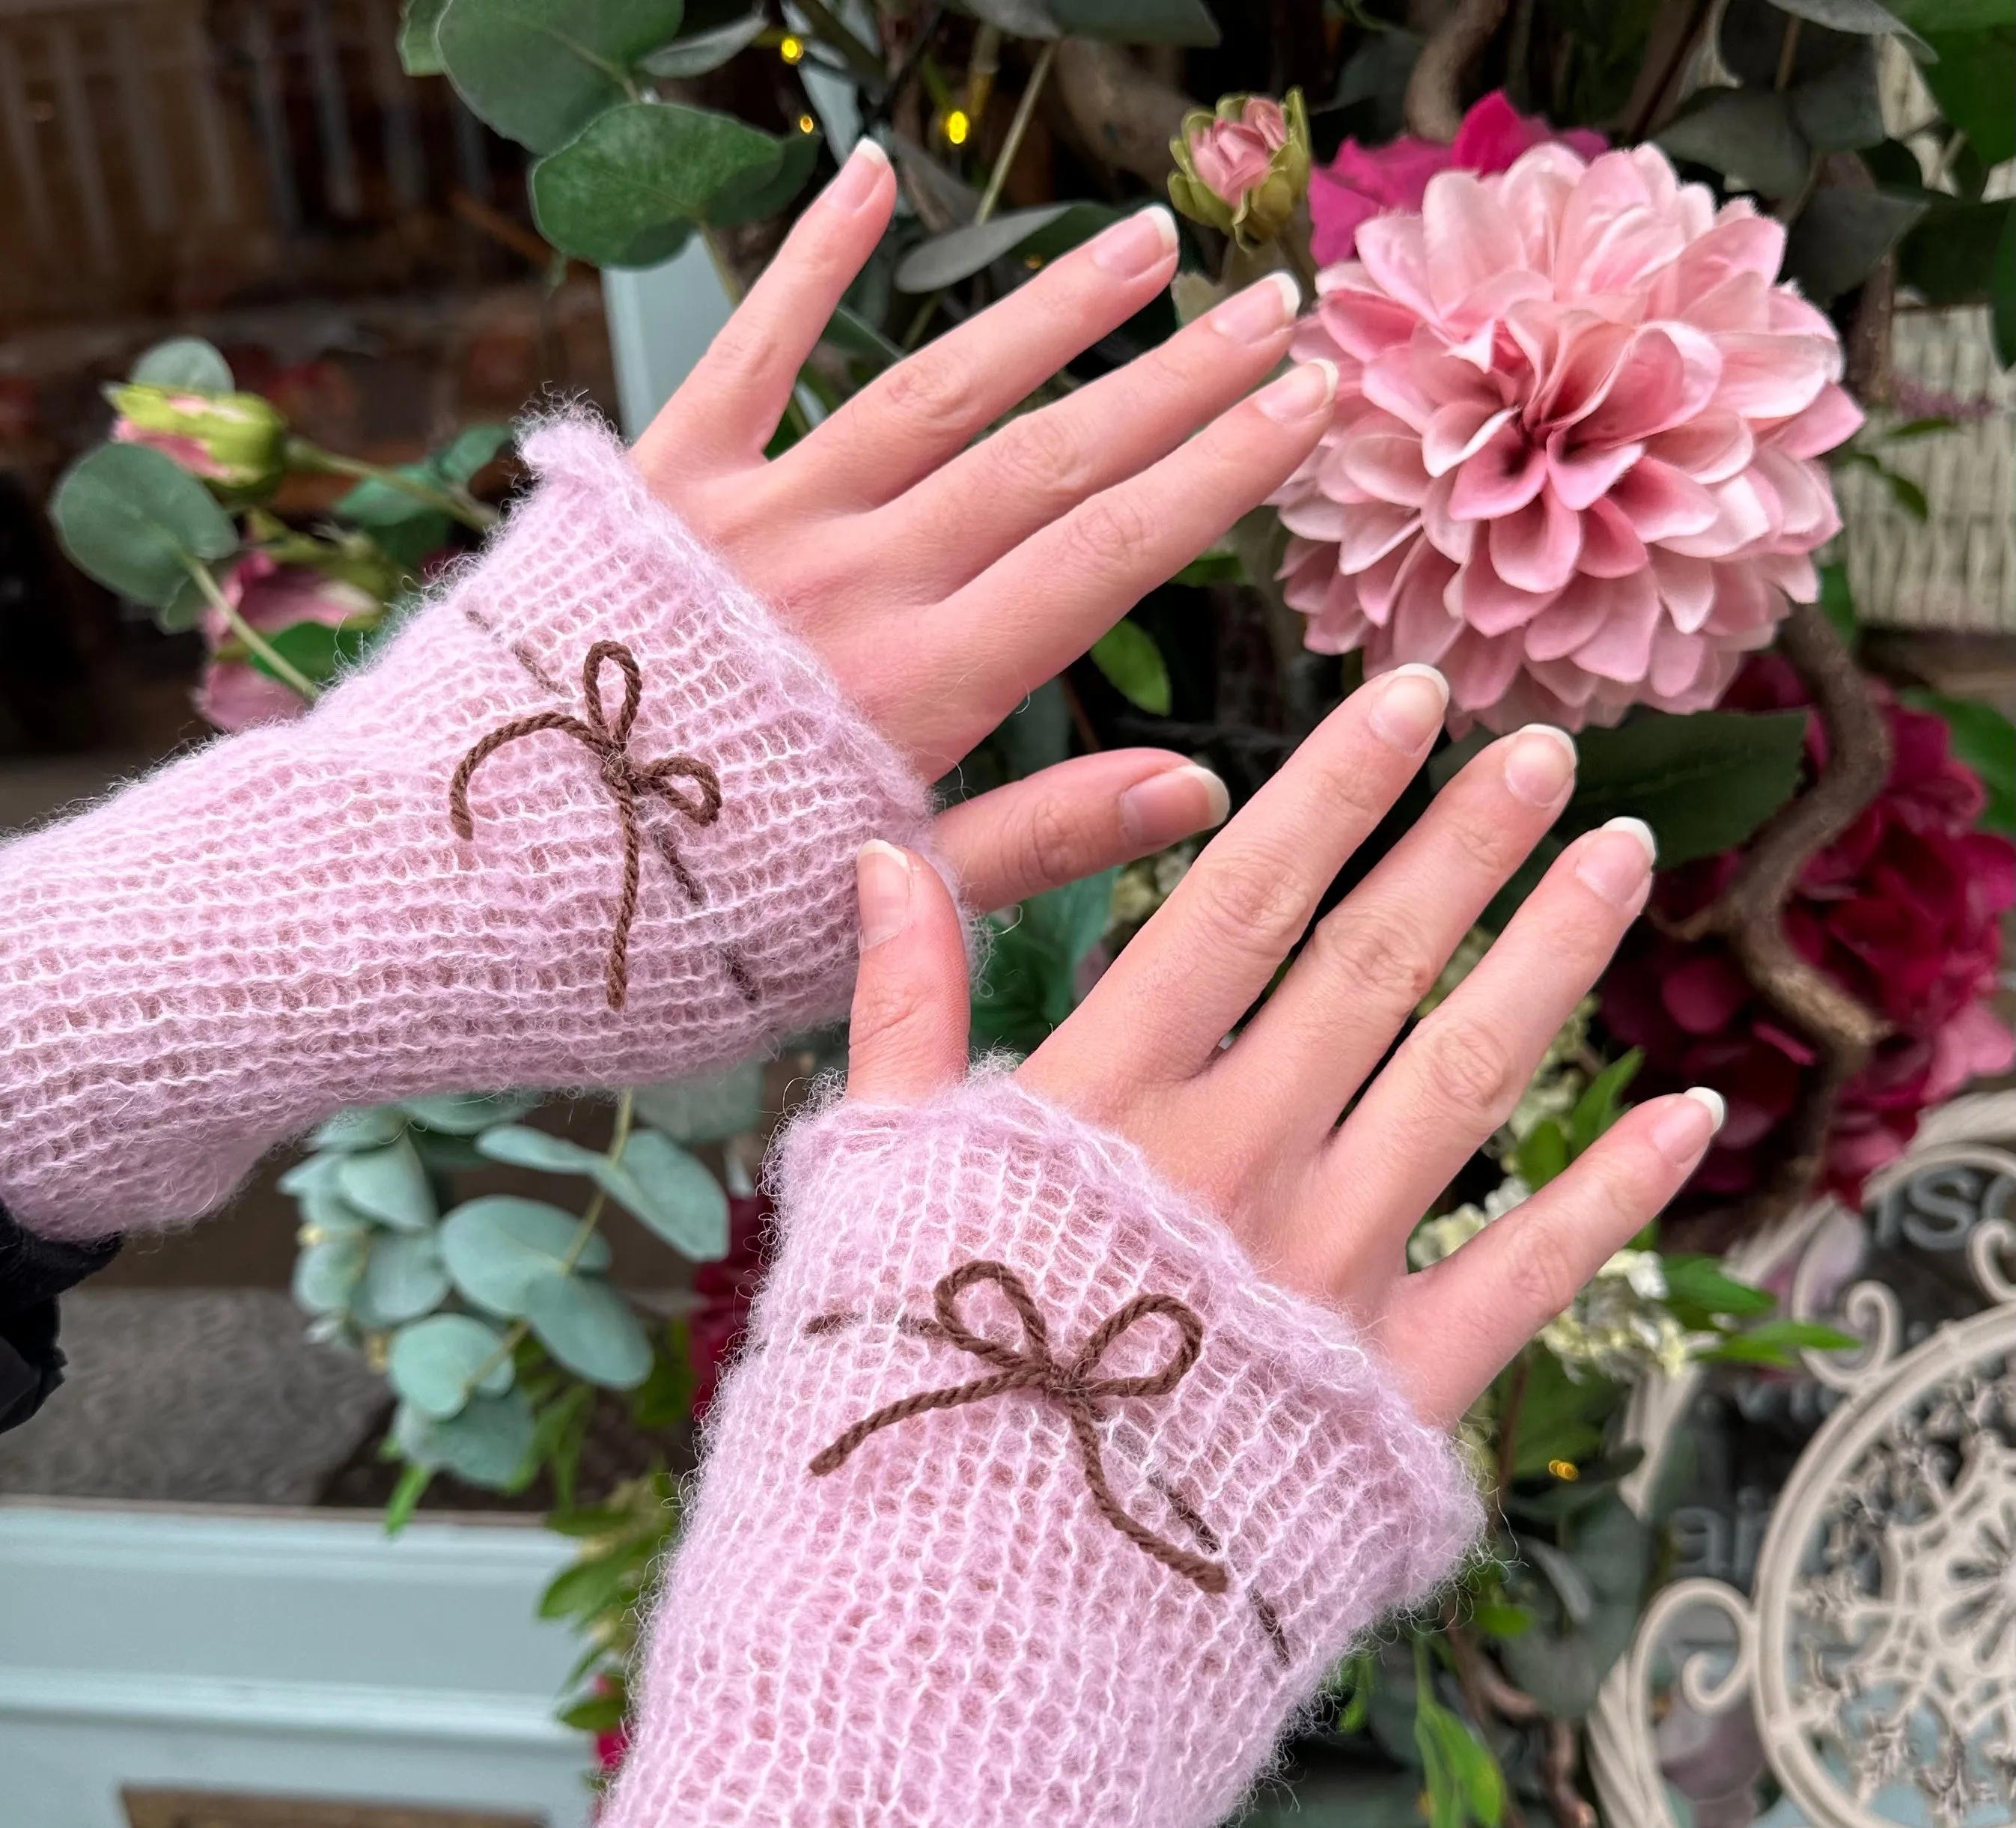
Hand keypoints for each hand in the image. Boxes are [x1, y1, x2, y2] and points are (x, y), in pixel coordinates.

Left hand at [631, 139, 1341, 914]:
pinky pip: (747, 355)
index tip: (1308, 400)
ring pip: (931, 392)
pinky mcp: (654, 490)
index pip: (1106, 554)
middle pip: (1044, 458)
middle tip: (1272, 306)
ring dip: (1047, 314)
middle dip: (1173, 381)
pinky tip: (874, 174)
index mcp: (916, 692)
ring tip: (1144, 245)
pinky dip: (809, 263)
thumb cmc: (676, 925)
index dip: (1219, 473)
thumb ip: (1041, 839)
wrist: (458, 888)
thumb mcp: (878, 906)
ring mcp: (752, 523)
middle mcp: (849, 585)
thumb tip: (1203, 794)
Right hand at [837, 664, 1725, 1427]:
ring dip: (1555, 957)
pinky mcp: (1392, 1393)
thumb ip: (896, 1011)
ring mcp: (1326, 1277)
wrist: (962, 1621)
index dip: (1334, 791)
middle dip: (1466, 843)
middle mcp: (1236, 1166)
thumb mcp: (876, 1178)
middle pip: (1376, 968)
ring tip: (1624, 858)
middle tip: (1544, 749)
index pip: (1241, 905)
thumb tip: (881, 855)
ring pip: (1469, 1080)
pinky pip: (1527, 1273)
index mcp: (1107, 1107)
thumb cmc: (907, 1382)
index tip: (1409, 699)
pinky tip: (1690, 1116)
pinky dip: (1615, 1193)